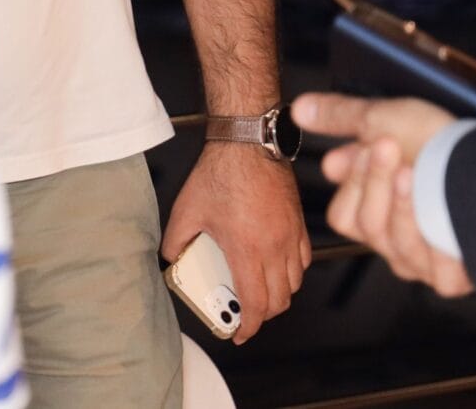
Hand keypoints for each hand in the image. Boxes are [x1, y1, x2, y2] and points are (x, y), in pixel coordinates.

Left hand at [161, 140, 308, 338]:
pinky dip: (293, 271)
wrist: (248, 142)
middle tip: (247, 313)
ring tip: (260, 290)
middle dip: (263, 315)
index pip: (256, 304)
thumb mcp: (186, 210)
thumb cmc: (221, 172)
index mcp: (246, 249)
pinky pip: (303, 259)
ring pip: (295, 282)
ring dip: (279, 294)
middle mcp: (274, 247)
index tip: (240, 332)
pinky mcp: (298, 222)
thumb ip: (175, 239)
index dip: (249, 326)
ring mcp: (290, 235)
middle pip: (279, 300)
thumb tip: (171, 257)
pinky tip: (278, 265)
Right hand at [292, 93, 475, 298]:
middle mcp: (396, 238)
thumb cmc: (442, 142)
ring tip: (416, 174)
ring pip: (390, 243)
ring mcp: (421, 260)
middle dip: (376, 183)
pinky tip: (438, 213)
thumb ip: (340, 117)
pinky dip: (431, 235)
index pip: (343, 214)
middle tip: (391, 150)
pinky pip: (427, 267)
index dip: (355, 180)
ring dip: (401, 204)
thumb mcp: (385, 119)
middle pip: (363, 225)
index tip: (368, 147)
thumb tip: (299, 108)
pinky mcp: (450, 278)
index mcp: (376, 209)